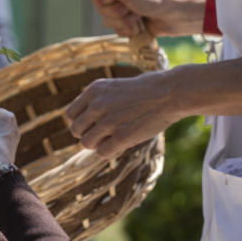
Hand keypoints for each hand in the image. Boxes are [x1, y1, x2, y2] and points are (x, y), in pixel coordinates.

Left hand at [64, 71, 179, 157]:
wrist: (170, 92)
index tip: (93, 124)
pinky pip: (102, 153)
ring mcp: (108, 121)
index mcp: (93, 90)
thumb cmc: (145, 90)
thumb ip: (97, 102)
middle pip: (76, 131)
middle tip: (104, 133)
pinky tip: (121, 143)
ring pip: (86, 143)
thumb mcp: (114, 88)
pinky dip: (109, 151)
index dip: (81, 123)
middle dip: (88, 134)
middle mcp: (96, 105)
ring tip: (113, 138)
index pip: (70, 115)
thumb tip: (84, 124)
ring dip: (98, 144)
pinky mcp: (121, 136)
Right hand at [76, 0, 202, 36]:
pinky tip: (139, 27)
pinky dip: (127, 30)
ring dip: (123, 22)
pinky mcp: (131, 20)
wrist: (180, 16)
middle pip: (101, 6)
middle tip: (131, 11)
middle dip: (116, 13)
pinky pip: (117, 28)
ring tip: (138, 19)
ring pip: (108, 19)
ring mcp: (126, 6)